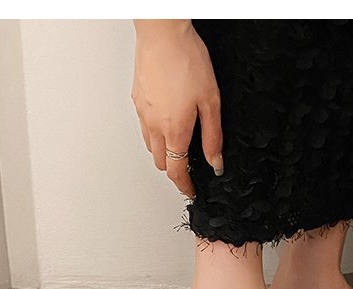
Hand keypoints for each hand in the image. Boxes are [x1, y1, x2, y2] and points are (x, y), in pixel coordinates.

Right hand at [131, 19, 222, 197]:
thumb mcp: (211, 101)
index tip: (191, 191)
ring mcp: (143, 113)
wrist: (162, 33)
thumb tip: (216, 162)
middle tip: (186, 171)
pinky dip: (154, 135)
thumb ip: (213, 136)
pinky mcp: (137, 99)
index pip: (177, 172)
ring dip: (163, 153)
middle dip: (174, 171)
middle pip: (161, 163)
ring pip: (150, 147)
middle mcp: (155, 126)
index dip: (185, 186)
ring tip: (176, 148)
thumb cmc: (186, 59)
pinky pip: (144, 127)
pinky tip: (164, 124)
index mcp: (175, 131)